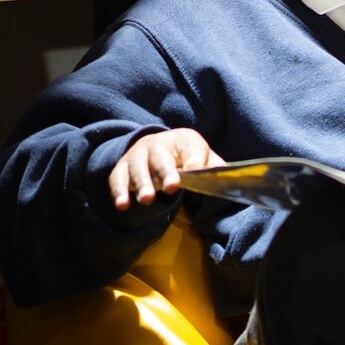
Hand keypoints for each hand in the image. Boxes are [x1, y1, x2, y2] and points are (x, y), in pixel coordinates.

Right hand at [110, 128, 224, 210]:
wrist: (155, 146)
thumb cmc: (184, 156)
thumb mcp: (200, 156)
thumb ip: (212, 165)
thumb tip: (226, 175)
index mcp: (182, 140)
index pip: (190, 147)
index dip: (193, 158)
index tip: (196, 170)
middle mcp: (157, 144)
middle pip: (161, 157)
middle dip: (166, 172)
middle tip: (172, 187)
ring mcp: (137, 155)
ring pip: (138, 168)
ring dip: (142, 183)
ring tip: (147, 199)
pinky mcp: (122, 168)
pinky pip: (118, 178)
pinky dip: (119, 191)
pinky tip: (123, 205)